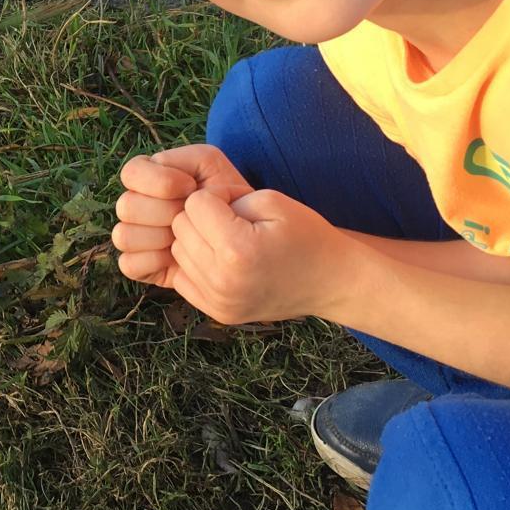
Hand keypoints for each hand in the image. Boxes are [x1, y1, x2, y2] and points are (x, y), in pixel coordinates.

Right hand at [111, 144, 251, 286]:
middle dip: (164, 211)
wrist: (248, 241)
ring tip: (184, 239)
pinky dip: (153, 262)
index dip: (160, 181)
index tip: (192, 188)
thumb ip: (190, 157)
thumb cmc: (231, 199)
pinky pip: (129, 264)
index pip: (131, 173)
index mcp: (150, 179)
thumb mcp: (216, 167)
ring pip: (123, 235)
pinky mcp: (139, 265)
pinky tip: (176, 260)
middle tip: (193, 218)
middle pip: (127, 205)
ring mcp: (136, 237)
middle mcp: (138, 206)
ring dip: (158, 237)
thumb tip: (163, 173)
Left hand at [113, 144, 351, 324]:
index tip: (238, 203)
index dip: (216, 196)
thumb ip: (228, 197)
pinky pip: (183, 278)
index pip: (194, 204)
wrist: (332, 282)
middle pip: (180, 228)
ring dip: (197, 241)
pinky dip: (197, 265)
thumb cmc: (306, 235)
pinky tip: (224, 262)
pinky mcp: (217, 313)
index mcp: (237, 250)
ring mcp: (218, 302)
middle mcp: (222, 281)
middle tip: (234, 221)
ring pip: (177, 252)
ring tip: (230, 241)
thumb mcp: (273, 201)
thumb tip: (195, 208)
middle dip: (202, 217)